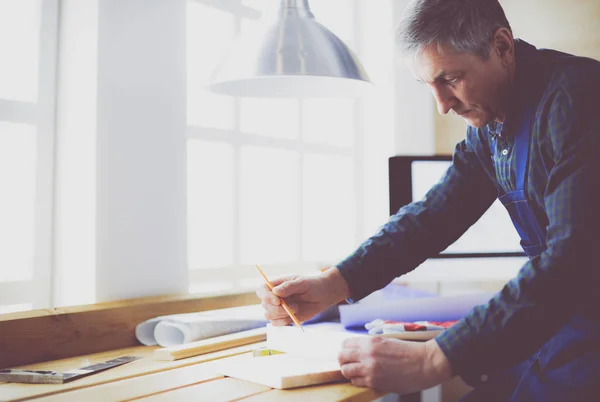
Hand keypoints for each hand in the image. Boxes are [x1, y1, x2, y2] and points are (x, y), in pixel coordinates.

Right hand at [256, 267, 349, 325]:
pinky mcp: (283, 317)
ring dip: (281, 315)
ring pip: (269, 315)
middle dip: (276, 309)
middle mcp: (274, 297)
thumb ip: (289, 286)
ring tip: (296, 309)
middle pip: (264, 305)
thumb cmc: (312, 285)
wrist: (322, 296)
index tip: (277, 300)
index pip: (261, 290)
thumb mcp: (302, 283)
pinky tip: (294, 316)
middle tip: (293, 307)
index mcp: (275, 285)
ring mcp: (277, 308)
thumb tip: (275, 291)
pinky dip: (283, 322)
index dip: (265, 296)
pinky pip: (276, 323)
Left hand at [338, 337, 452, 393]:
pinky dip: (357, 381)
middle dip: (344, 361)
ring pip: (346, 371)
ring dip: (349, 372)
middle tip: (350, 364)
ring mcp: (369, 368)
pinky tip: (365, 379)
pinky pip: (356, 382)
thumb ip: (371, 346)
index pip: (346, 343)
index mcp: (371, 341)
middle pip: (342, 357)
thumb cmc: (409, 352)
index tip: (350, 353)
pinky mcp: (374, 382)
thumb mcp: (387, 342)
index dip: (346, 349)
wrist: (425, 363)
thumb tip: (358, 351)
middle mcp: (367, 354)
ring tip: (357, 372)